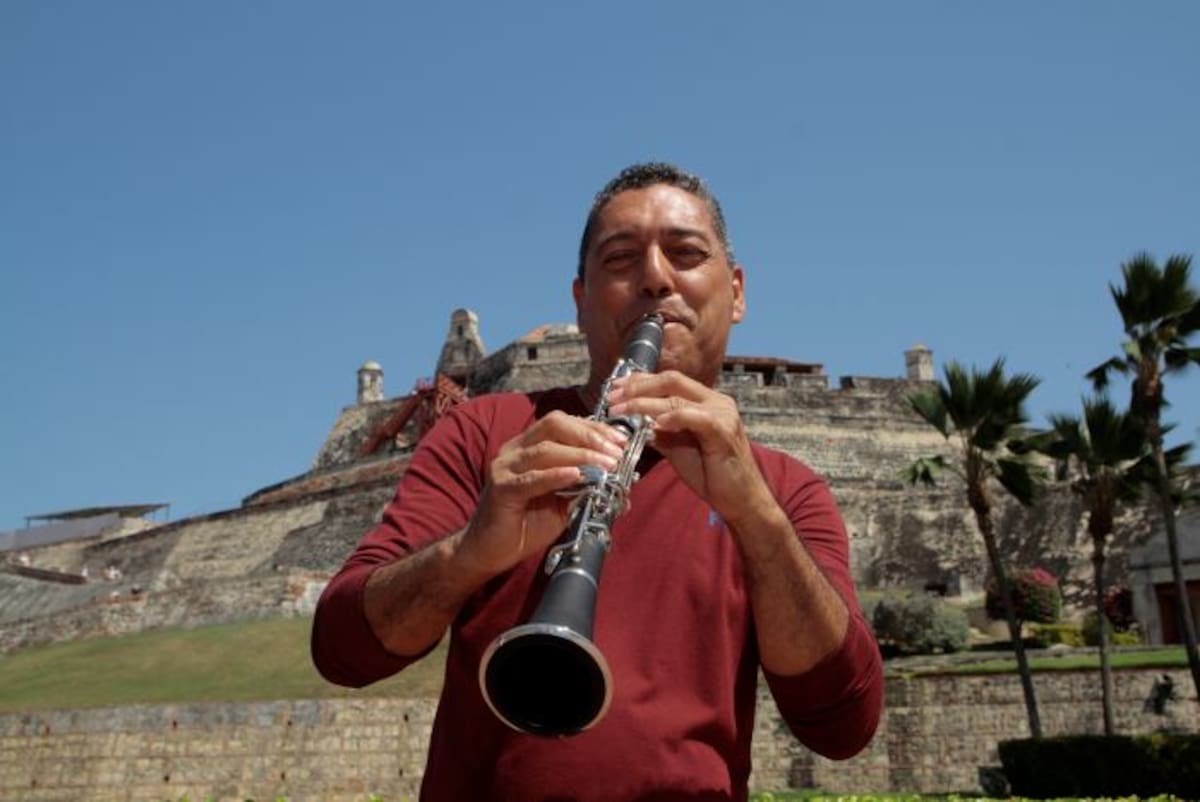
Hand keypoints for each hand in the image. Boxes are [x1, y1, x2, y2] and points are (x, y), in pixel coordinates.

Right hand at [457, 410, 627, 576]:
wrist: (491, 551)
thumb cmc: (526, 524)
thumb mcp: (562, 501)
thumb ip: (582, 484)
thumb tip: (616, 479)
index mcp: (528, 445)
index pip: (562, 423)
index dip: (593, 427)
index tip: (620, 440)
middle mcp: (515, 449)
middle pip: (554, 425)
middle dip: (589, 435)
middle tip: (615, 452)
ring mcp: (505, 467)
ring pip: (545, 450)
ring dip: (580, 455)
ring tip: (605, 465)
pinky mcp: (502, 489)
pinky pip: (531, 479)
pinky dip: (556, 475)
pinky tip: (577, 475)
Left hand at [606, 371, 773, 526]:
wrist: (740, 500)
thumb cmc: (712, 475)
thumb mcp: (678, 449)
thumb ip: (661, 432)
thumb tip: (636, 422)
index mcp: (706, 402)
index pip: (669, 381)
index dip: (640, 381)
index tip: (616, 388)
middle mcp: (716, 401)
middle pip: (672, 380)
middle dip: (638, 387)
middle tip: (613, 397)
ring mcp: (722, 414)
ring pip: (677, 397)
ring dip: (644, 402)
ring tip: (621, 410)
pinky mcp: (724, 431)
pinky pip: (695, 417)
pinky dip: (673, 417)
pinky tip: (654, 423)